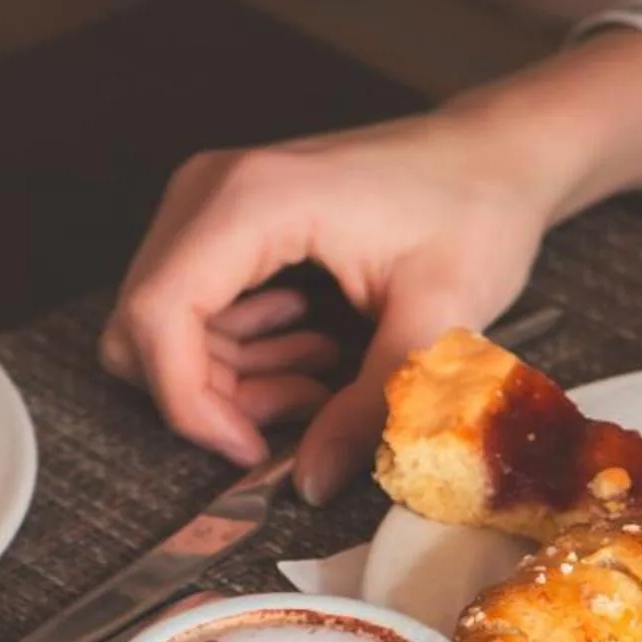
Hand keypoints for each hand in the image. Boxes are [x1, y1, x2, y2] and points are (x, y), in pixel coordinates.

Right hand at [101, 32, 641, 503]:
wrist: (495, 157)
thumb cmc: (476, 213)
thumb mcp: (439, 321)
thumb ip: (373, 406)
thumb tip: (314, 483)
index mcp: (251, 201)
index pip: (157, 316)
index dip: (189, 404)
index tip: (253, 452)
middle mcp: (210, 192)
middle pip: (146, 327)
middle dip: (214, 396)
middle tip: (308, 410)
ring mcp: (211, 204)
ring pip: (167, 327)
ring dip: (236, 378)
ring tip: (328, 378)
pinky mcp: (227, 223)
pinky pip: (197, 310)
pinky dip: (246, 352)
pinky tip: (317, 353)